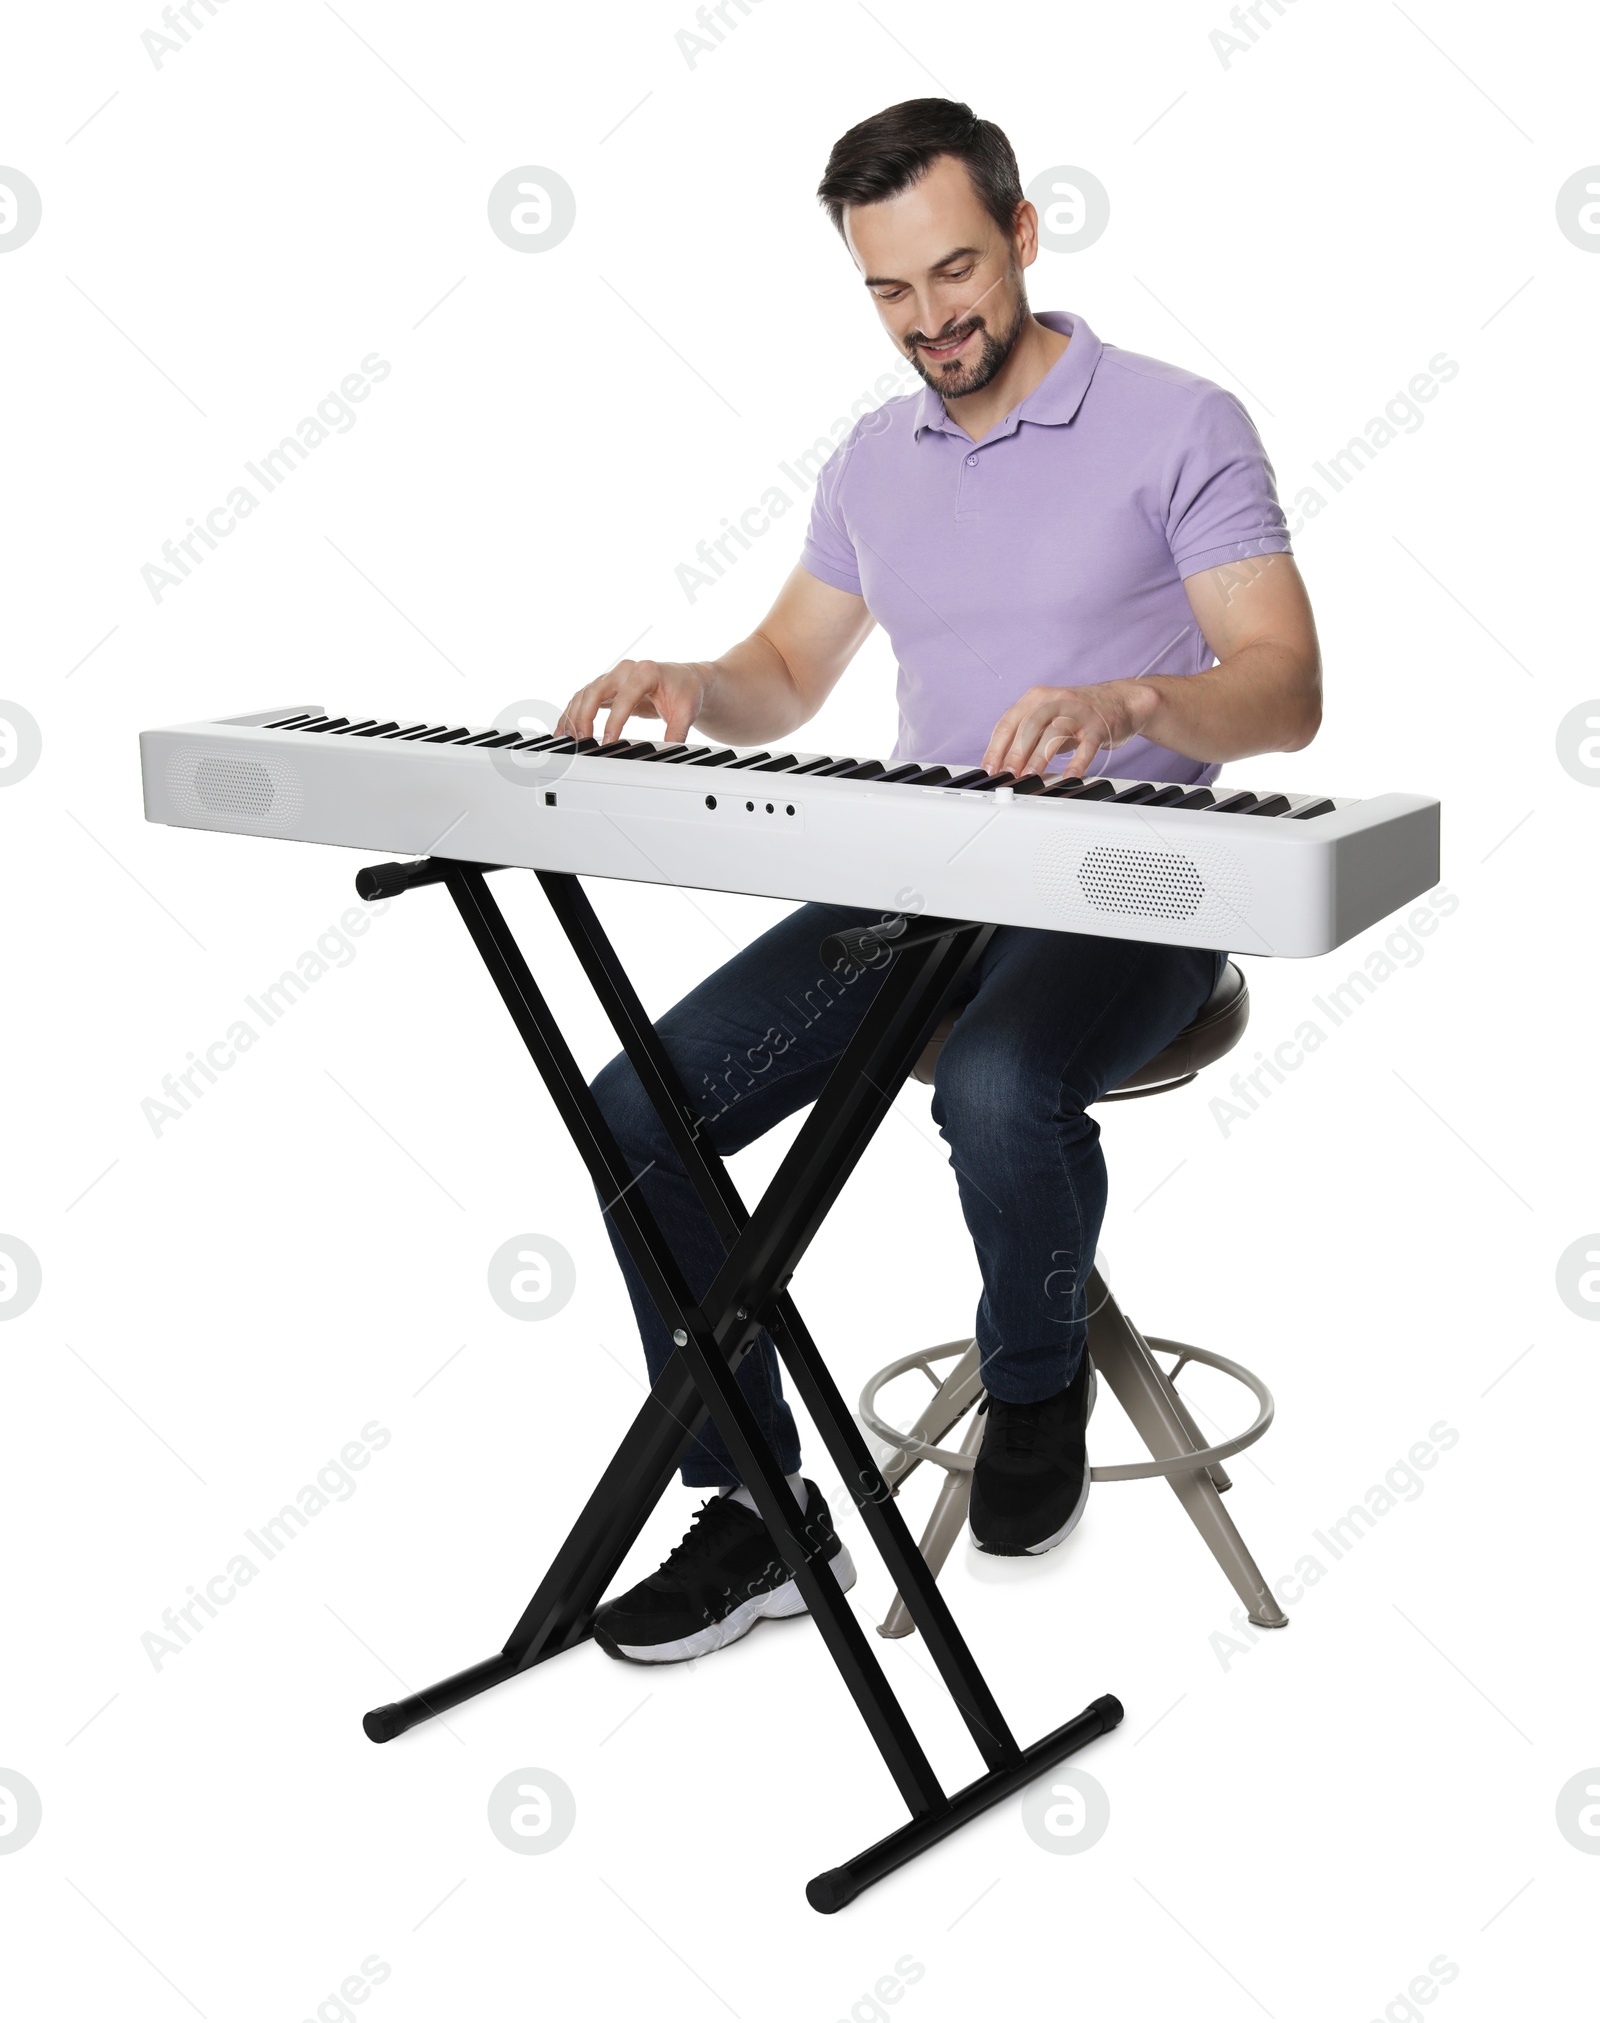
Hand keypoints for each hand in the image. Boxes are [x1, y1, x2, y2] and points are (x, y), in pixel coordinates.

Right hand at [558, 659, 708, 745]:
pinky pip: (583, 698)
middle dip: (585, 717)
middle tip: (582, 741)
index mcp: (645, 672)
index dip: (614, 721)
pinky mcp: (606, 687)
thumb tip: (669, 753)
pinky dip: (572, 713)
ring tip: (567, 739)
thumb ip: (677, 732)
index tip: (609, 742)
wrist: (684, 679)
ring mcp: (613, 677)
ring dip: (573, 716)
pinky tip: (564, 730)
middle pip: (595, 690)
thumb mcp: (686, 711)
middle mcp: (625, 671)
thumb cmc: (684, 690)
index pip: (624, 697)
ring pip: (584, 694)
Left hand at [981, 680, 1154, 779]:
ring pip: (1054, 733)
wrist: (1120, 701)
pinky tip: (1070, 777)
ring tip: (1030, 777)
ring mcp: (1077, 711)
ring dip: (1039, 757)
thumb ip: (1026, 738)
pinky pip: (1086, 745)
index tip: (989, 770)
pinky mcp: (1098, 725)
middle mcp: (1055, 700)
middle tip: (1007, 776)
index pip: (1008, 722)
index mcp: (1036, 698)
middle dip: (1015, 754)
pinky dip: (1078, 762)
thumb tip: (1001, 767)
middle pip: (1028, 726)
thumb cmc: (1077, 714)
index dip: (996, 748)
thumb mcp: (1046, 719)